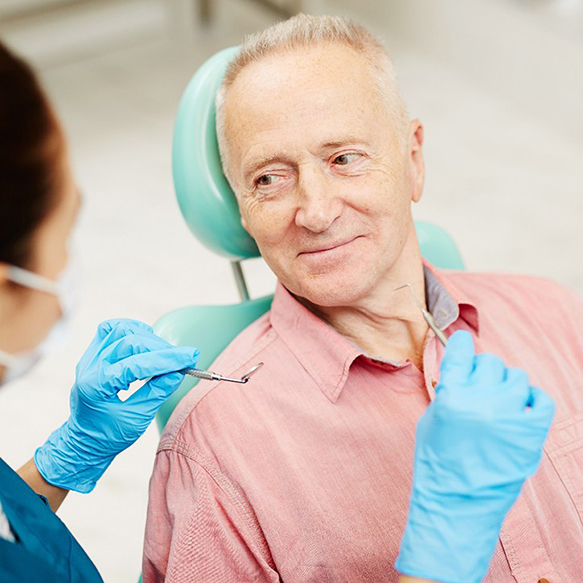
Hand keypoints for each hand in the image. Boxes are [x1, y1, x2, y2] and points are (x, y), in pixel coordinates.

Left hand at [34, 319, 198, 492]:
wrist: (83, 442)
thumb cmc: (108, 436)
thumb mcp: (137, 419)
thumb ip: (158, 392)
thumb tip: (178, 372)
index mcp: (96, 386)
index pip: (137, 363)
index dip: (168, 359)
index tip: (191, 357)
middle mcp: (90, 367)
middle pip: (130, 342)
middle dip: (161, 348)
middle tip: (182, 358)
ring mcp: (89, 358)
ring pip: (120, 330)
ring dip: (146, 337)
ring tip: (162, 353)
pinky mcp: (93, 354)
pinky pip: (110, 330)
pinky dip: (131, 330)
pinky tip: (144, 342)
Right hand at [396, 330, 554, 582]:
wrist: (458, 503)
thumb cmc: (438, 461)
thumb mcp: (431, 418)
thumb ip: (449, 389)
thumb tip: (464, 366)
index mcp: (452, 397)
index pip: (462, 351)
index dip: (462, 344)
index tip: (463, 344)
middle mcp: (482, 402)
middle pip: (490, 362)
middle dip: (482, 371)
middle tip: (478, 388)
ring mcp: (510, 417)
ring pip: (516, 376)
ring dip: (505, 385)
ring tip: (498, 404)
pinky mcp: (532, 434)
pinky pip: (542, 399)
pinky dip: (531, 399)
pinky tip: (519, 409)